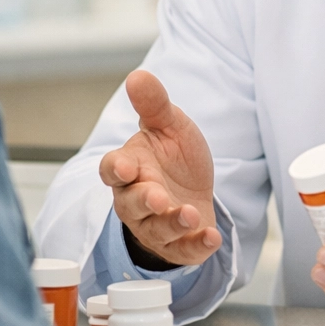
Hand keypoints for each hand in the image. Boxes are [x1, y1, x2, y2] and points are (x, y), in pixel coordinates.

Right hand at [99, 71, 222, 266]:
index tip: (125, 168)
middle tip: (158, 197)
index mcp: (130, 167)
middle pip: (132, 203)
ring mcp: (155, 225)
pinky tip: (211, 237)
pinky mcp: (177, 244)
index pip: (113, 169)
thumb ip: (154, 105)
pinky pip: (183, 249)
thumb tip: (137, 76)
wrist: (194, 191)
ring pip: (157, 228)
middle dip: (144, 200)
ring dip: (172, 222)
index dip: (116, 169)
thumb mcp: (169, 126)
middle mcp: (136, 200)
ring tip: (189, 214)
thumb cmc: (173, 159)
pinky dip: (197, 245)